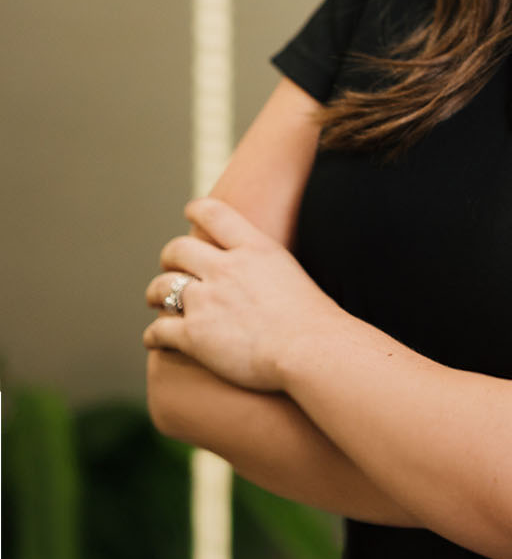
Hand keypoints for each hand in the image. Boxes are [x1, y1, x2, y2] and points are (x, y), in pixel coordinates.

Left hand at [143, 197, 337, 392]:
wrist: (309, 349)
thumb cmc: (312, 318)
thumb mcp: (290, 271)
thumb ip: (264, 263)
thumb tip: (257, 268)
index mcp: (253, 248)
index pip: (214, 213)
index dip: (196, 208)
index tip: (189, 211)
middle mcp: (225, 268)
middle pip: (179, 249)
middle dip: (169, 257)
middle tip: (169, 266)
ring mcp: (206, 301)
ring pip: (162, 287)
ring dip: (155, 293)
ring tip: (155, 300)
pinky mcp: (194, 335)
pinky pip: (158, 329)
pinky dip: (153, 335)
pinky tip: (155, 339)